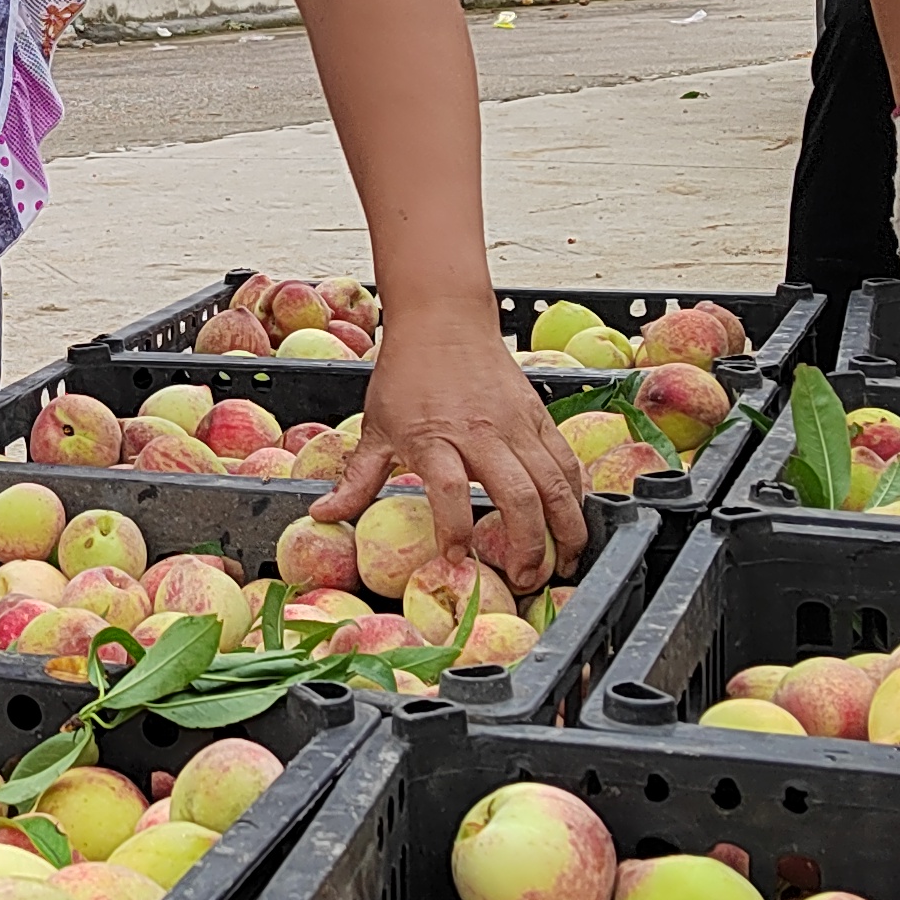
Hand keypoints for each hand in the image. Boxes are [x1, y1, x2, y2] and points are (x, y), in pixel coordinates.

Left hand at [322, 316, 589, 596]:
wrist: (444, 320)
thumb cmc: (406, 374)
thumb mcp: (375, 426)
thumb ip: (357, 479)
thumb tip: (323, 515)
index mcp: (434, 437)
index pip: (450, 490)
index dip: (456, 530)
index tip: (457, 560)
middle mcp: (481, 433)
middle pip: (517, 495)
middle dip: (529, 546)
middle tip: (527, 579)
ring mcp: (516, 425)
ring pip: (554, 482)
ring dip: (565, 528)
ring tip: (565, 563)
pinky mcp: (538, 416)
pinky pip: (566, 461)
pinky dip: (576, 494)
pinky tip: (574, 521)